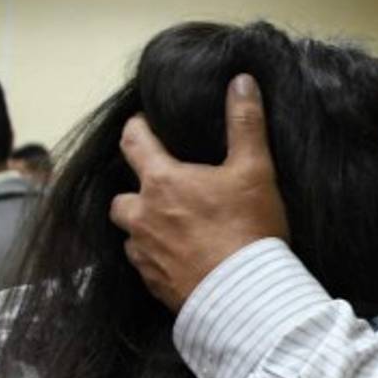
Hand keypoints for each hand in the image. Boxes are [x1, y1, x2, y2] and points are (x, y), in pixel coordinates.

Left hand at [110, 74, 288, 310]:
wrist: (245, 296)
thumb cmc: (249, 230)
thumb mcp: (255, 170)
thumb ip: (245, 123)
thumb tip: (241, 80)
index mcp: (162, 182)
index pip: (134, 142)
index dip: (137, 129)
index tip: (144, 125)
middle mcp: (143, 216)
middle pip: (121, 197)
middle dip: (136, 190)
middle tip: (161, 188)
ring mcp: (144, 254)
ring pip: (130, 234)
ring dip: (143, 227)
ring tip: (171, 227)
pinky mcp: (153, 284)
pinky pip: (144, 266)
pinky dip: (156, 258)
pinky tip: (180, 259)